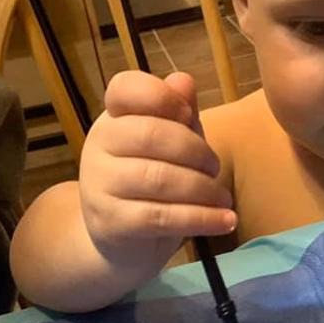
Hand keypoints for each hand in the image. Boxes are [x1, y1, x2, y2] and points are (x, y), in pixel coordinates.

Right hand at [79, 70, 235, 268]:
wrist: (122, 242)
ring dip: (203, 188)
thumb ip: (179, 113)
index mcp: (114, 118)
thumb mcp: (171, 143)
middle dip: (195, 151)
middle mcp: (98, 146)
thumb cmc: (152, 183)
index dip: (161, 95)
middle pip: (151, 134)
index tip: (188, 115)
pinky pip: (161, 217)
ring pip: (159, 179)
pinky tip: (225, 222)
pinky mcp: (111, 223)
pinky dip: (201, 219)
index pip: (125, 88)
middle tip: (215, 168)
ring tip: (223, 199)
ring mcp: (100, 185)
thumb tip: (184, 80)